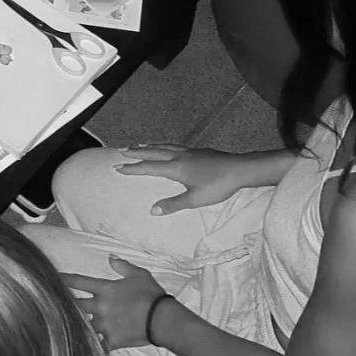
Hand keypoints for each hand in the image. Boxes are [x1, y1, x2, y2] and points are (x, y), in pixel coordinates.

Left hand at [64, 258, 166, 350]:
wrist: (162, 319)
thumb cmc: (151, 294)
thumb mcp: (138, 274)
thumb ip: (122, 266)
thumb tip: (110, 258)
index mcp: (105, 289)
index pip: (79, 282)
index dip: (63, 279)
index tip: (51, 278)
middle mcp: (101, 307)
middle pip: (75, 305)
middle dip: (65, 304)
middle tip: (54, 304)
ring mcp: (105, 325)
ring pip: (84, 326)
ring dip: (78, 325)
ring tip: (66, 327)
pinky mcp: (113, 341)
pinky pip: (99, 347)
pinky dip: (93, 349)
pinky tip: (84, 352)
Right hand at [114, 146, 245, 213]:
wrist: (238, 169)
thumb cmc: (217, 185)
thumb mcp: (194, 199)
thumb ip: (173, 204)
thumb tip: (152, 210)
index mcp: (175, 168)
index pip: (148, 167)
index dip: (132, 168)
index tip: (117, 167)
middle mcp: (178, 156)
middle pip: (153, 152)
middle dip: (136, 152)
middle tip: (121, 151)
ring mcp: (189, 152)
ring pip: (164, 147)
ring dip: (150, 146)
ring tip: (140, 145)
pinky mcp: (198, 151)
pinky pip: (174, 146)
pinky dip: (164, 146)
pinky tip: (168, 148)